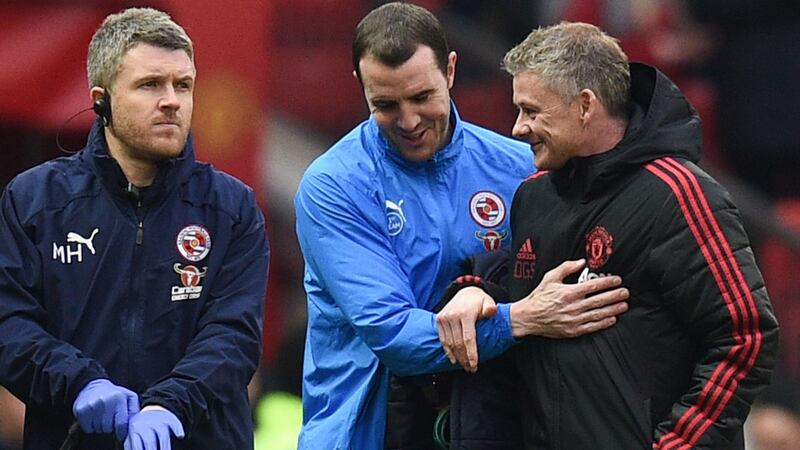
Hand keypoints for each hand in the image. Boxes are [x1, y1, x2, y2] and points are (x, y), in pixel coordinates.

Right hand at [72, 378, 139, 440]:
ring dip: (100, 426)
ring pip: (98, 429)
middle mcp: (105, 401)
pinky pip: (87, 428)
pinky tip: (93, 417)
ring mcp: (92, 405)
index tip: (121, 434)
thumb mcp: (129, 397)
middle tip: (109, 418)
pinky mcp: (81, 410)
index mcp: (119, 398)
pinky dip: (90, 426)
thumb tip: (134, 424)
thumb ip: (134, 410)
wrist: (92, 385)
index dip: (122, 432)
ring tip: (102, 416)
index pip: (121, 424)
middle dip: (110, 427)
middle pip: (108, 428)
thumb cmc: (114, 394)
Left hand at [124, 406, 184, 449]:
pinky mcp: (169, 417)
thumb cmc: (139, 430)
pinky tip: (181, 437)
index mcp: (134, 430)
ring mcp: (158, 420)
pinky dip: (178, 429)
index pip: (137, 446)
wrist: (150, 410)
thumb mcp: (132, 437)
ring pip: (162, 434)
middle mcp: (145, 424)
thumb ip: (131, 446)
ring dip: (165, 447)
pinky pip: (175, 423)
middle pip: (150, 441)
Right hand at [436, 286, 497, 372]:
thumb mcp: (488, 302)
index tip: (474, 365)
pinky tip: (454, 359)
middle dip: (465, 359)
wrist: (465, 292)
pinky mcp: (439, 320)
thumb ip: (490, 308)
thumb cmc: (479, 301)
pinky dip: (448, 351)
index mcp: (465, 313)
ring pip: (449, 343)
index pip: (468, 338)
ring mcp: (444, 318)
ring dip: (457, 357)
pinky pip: (443, 339)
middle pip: (458, 343)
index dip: (471, 354)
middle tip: (471, 369)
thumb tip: (490, 312)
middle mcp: (452, 316)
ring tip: (465, 366)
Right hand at [510, 259, 628, 337]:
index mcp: (569, 292)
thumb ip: (566, 268)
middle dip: (615, 295)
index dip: (607, 282)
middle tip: (625, 292)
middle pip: (599, 300)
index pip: (593, 286)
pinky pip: (592, 326)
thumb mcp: (550, 278)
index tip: (617, 280)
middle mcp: (573, 306)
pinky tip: (612, 319)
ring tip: (624, 305)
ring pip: (599, 314)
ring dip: (613, 309)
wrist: (528, 317)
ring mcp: (574, 319)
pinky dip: (604, 323)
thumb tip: (581, 262)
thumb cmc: (539, 297)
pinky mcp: (573, 330)